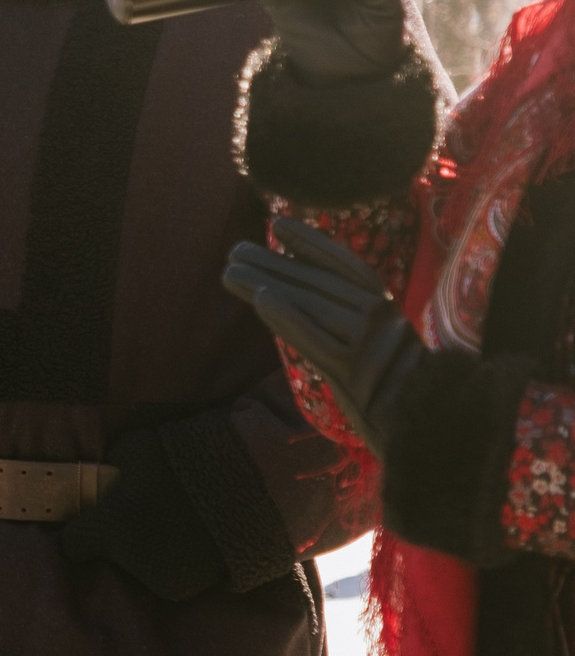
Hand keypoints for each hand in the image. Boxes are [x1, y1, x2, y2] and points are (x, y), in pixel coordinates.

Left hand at [57, 426, 227, 601]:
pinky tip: (199, 537)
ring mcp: (162, 580)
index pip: (73, 543)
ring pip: (145, 567)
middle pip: (114, 554)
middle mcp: (129, 562)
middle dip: (123, 537)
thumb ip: (114, 470)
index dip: (82, 531)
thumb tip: (109, 479)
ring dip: (154, 550)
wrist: (247, 487)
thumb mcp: (134, 450)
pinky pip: (177, 573)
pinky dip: (182, 560)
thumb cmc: (182, 460)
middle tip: (147, 513)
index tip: (92, 522)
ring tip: (179, 523)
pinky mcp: (193, 590)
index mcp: (108, 528)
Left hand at [223, 217, 427, 454]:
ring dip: (266, 284)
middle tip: (235, 248)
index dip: (312, 243)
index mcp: (387, 309)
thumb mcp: (375, 346)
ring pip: (310, 304)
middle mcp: (380, 319)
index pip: (346, 266)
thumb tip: (291, 289)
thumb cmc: (393, 392)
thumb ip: (344, 319)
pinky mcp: (353, 371)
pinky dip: (287, 316)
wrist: (425, 431)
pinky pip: (314, 339)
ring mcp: (368, 344)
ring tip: (230, 271)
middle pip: (318, 283)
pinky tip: (260, 299)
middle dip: (274, 263)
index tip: (278, 224)